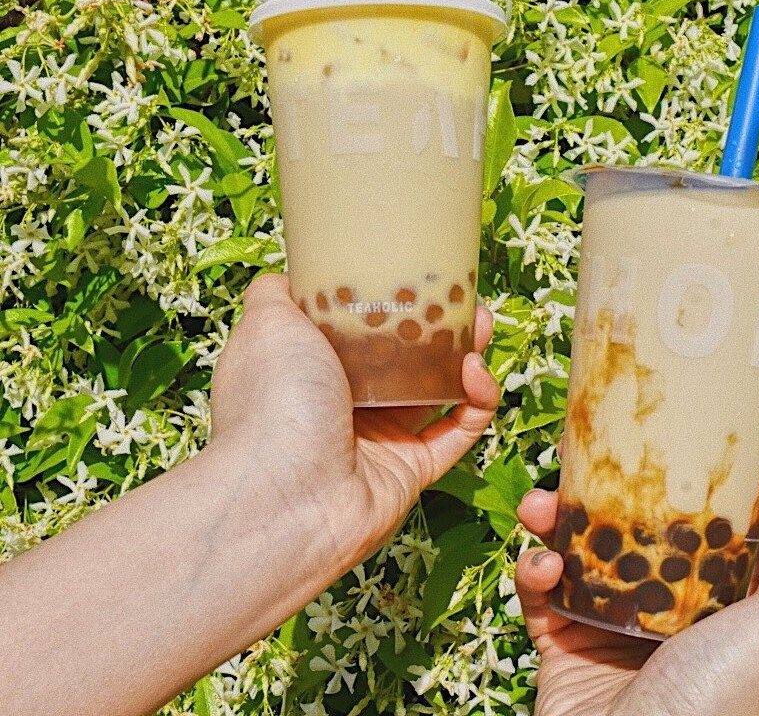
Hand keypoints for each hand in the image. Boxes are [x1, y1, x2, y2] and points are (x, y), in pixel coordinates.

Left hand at [208, 272, 499, 568]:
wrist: (285, 497)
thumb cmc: (273, 406)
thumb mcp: (266, 325)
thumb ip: (277, 292)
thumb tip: (294, 272)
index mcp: (310, 367)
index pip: (357, 328)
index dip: (390, 300)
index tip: (415, 274)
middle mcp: (344, 402)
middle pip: (405, 355)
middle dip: (439, 324)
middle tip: (463, 298)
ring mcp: (379, 438)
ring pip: (438, 389)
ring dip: (467, 354)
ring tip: (481, 322)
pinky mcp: (413, 469)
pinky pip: (459, 430)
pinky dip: (477, 401)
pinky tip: (477, 372)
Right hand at [515, 443, 758, 715]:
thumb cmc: (724, 700)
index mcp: (725, 595)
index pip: (706, 515)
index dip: (685, 469)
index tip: (664, 424)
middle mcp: (669, 607)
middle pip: (633, 523)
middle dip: (603, 485)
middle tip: (579, 455)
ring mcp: (613, 626)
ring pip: (578, 548)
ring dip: (552, 516)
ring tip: (541, 504)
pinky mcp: (563, 647)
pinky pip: (539, 592)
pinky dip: (531, 570)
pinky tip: (539, 565)